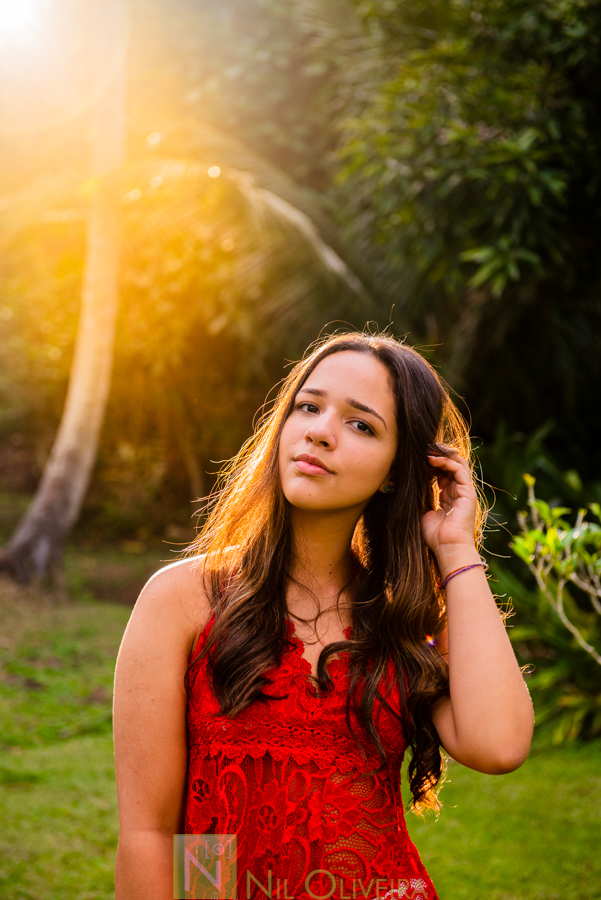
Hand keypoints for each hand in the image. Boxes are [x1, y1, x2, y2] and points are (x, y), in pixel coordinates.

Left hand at [421, 446, 478, 565]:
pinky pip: (459, 470)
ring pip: (458, 464)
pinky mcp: (468, 493)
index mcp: (450, 496)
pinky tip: (432, 460)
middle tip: (423, 448)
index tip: (418, 458)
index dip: (433, 462)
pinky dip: (446, 462)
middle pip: (452, 465)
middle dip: (438, 454)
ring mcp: (465, 492)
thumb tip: (410, 488)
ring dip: (442, 455)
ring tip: (427, 450)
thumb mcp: (424, 512)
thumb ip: (422, 499)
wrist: (448, 548)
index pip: (444, 472)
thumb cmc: (435, 536)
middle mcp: (459, 492)